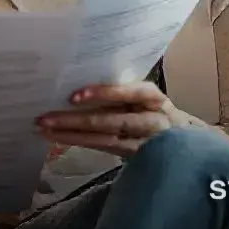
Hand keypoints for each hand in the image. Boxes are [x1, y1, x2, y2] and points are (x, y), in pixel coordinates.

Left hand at [35, 82, 194, 156]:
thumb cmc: (154, 107)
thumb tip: (77, 72)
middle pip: (111, 122)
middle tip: (44, 118)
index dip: (104, 94)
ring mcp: (142, 142)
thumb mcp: (145, 94)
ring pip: (103, 140)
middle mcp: (150, 121)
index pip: (132, 93)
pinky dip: (77, 142)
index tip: (75, 96)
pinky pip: (101, 148)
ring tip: (43, 129)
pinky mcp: (133, 156)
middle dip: (74, 121)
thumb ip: (121, 88)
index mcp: (154, 98)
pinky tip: (55, 138)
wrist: (185, 139)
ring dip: (70, 135)